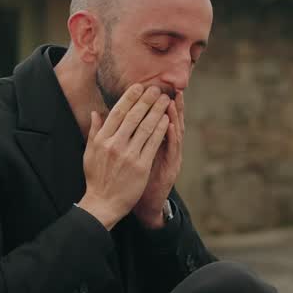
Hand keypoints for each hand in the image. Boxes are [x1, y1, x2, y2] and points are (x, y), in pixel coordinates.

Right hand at [78, 85, 169, 229]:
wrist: (103, 203)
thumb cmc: (96, 178)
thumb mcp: (89, 153)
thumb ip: (94, 131)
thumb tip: (96, 112)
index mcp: (102, 140)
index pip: (117, 113)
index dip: (129, 98)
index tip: (139, 87)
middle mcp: (115, 145)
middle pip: (134, 116)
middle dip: (147, 100)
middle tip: (156, 89)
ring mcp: (129, 155)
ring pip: (146, 127)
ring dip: (157, 111)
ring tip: (165, 100)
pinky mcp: (141, 166)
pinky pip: (153, 143)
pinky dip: (161, 129)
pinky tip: (167, 120)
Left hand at [134, 90, 183, 228]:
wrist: (146, 204)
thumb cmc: (136, 180)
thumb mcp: (134, 157)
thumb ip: (129, 139)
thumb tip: (117, 122)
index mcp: (156, 144)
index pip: (158, 119)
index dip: (157, 105)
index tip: (155, 88)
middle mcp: (167, 148)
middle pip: (171, 122)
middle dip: (171, 105)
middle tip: (171, 88)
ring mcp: (171, 157)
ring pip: (175, 133)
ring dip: (174, 116)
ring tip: (172, 100)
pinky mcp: (172, 168)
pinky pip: (172, 149)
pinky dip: (172, 136)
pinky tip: (170, 124)